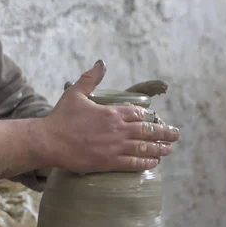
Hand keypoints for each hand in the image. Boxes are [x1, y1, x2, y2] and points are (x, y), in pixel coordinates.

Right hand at [42, 60, 179, 172]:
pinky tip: (153, 164)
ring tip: (169, 150)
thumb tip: (101, 62)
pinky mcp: (108, 163)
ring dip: (159, 149)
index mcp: (111, 113)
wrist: (49, 141)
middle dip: (163, 132)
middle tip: (176, 135)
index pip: (138, 113)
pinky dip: (144, 163)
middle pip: (147, 131)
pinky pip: (132, 163)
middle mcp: (117, 130)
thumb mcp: (75, 93)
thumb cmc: (60, 117)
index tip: (155, 119)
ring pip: (143, 148)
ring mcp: (114, 147)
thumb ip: (91, 78)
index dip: (149, 117)